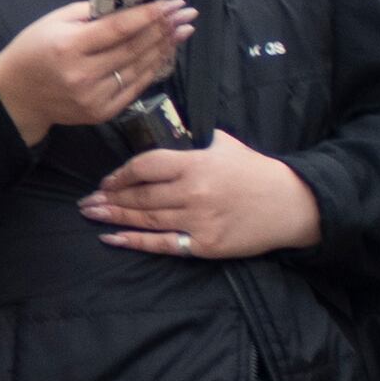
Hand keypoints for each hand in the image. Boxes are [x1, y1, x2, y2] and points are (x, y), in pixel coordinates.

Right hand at [0, 0, 193, 139]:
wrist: (16, 97)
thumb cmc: (33, 50)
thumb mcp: (54, 21)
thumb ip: (91, 12)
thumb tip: (130, 3)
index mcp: (69, 47)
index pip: (119, 28)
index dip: (150, 15)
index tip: (173, 2)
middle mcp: (83, 74)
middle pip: (134, 48)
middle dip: (164, 28)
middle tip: (186, 13)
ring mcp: (94, 97)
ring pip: (139, 68)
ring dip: (165, 48)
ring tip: (182, 30)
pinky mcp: (101, 112)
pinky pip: (135, 87)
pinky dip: (152, 69)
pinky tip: (165, 53)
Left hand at [80, 133, 319, 260]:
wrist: (292, 204)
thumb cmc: (257, 172)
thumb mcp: (225, 145)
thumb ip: (194, 143)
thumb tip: (168, 136)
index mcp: (196, 163)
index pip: (146, 166)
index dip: (121, 174)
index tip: (106, 179)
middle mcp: (193, 192)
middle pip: (139, 195)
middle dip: (109, 198)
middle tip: (86, 201)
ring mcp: (197, 220)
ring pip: (145, 218)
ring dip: (113, 216)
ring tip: (91, 214)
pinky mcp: (204, 244)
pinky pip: (161, 243)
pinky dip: (133, 241)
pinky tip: (111, 237)